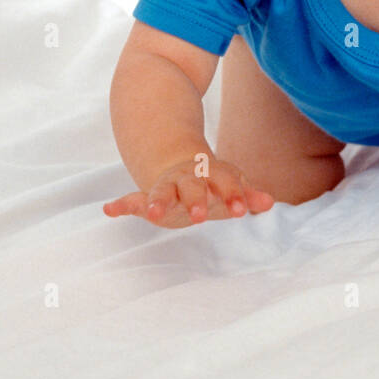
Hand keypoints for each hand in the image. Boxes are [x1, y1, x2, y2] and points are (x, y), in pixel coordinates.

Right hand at [103, 155, 274, 228]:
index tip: (242, 211)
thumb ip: (247, 195)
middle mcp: (188, 179)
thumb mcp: (231, 187)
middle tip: (201, 217)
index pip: (225, 184)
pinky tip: (109, 209)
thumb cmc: (213, 182)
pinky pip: (132, 200)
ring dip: (157, 201)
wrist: (182, 162)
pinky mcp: (149, 197)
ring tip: (151, 214)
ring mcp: (167, 186)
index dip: (234, 196)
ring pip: (162, 191)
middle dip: (196, 200)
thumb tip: (269, 202)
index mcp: (211, 175)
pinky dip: (121, 204)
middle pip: (193, 187)